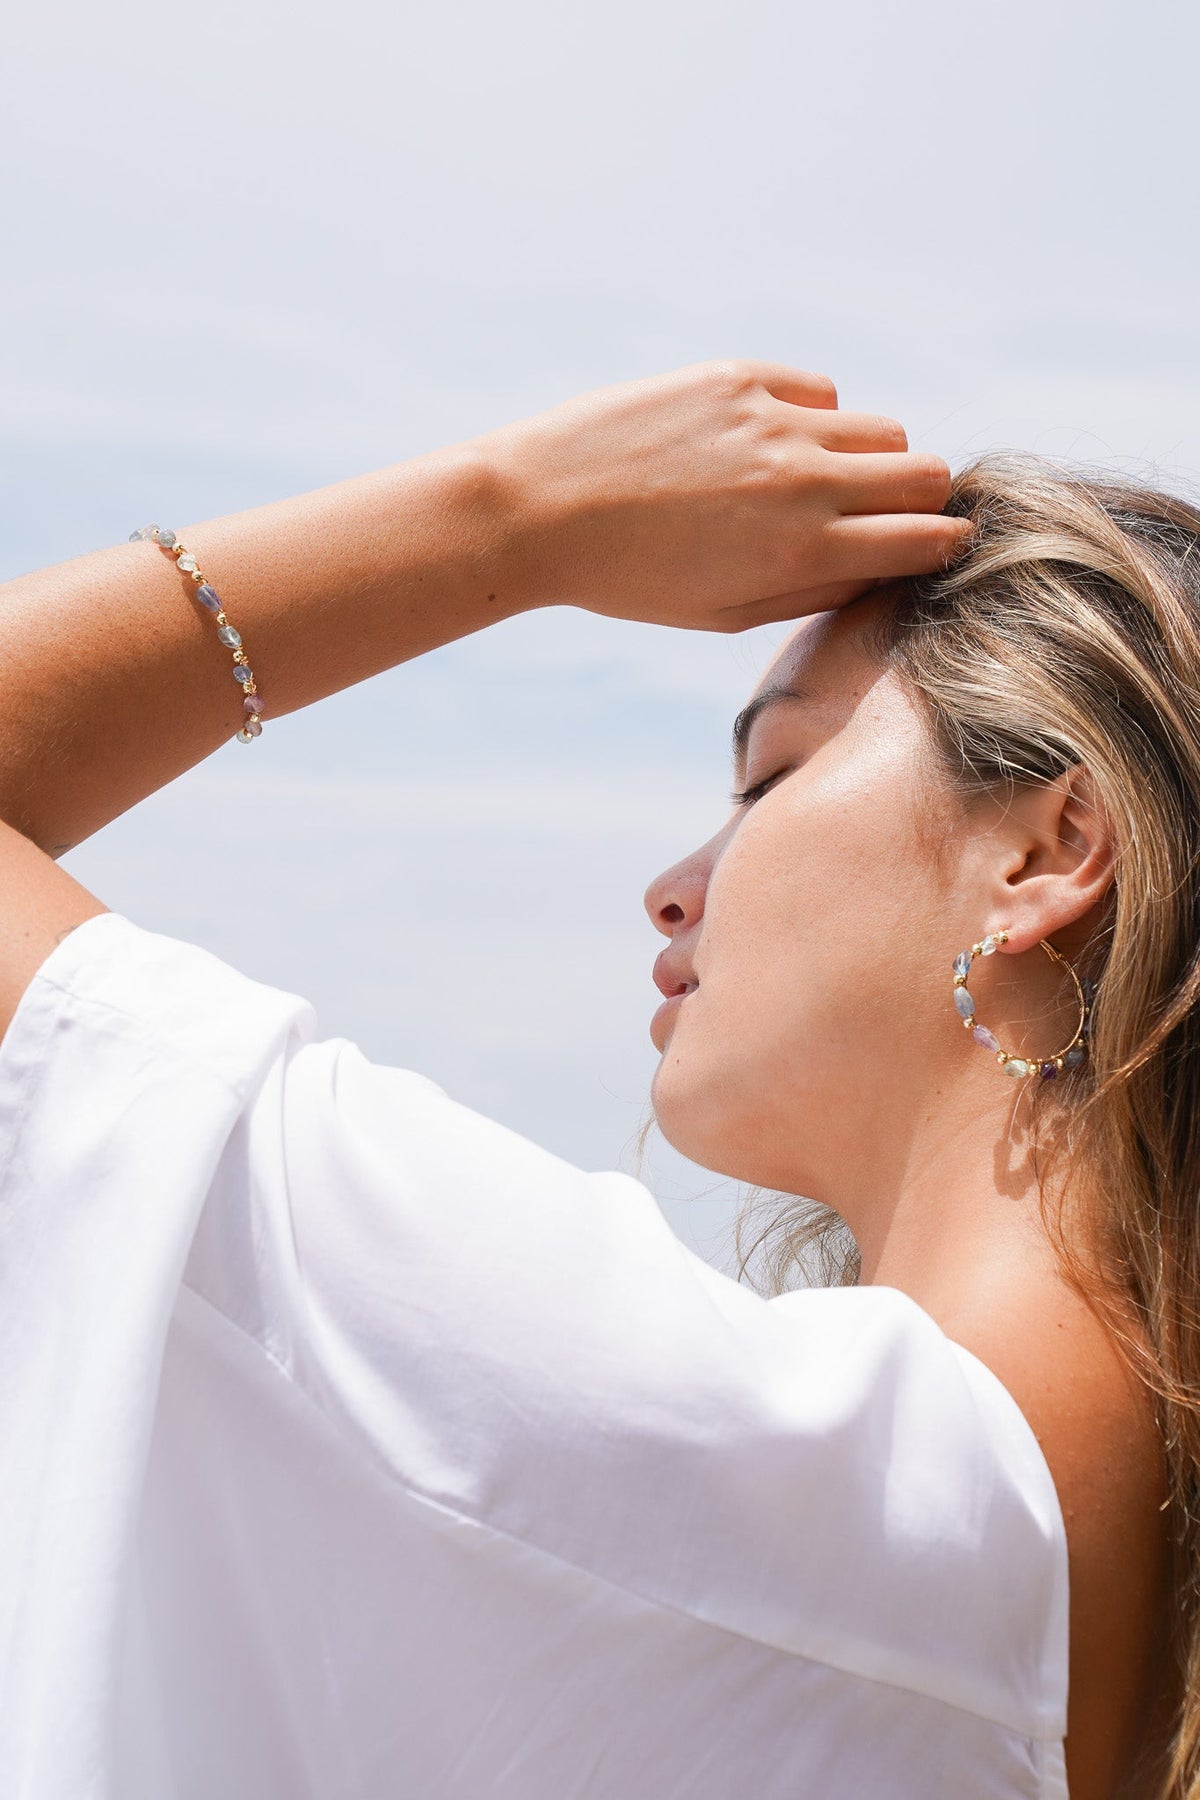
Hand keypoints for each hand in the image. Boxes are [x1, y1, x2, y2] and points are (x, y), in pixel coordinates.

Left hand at [480, 358, 969, 630]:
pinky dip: (814, 416)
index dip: (940, 543)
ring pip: (881, 427)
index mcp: (803, 553)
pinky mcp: (738, 377)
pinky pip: (821, 390)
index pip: (927, 535)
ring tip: (817, 480)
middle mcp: (802, 482)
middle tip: (882, 513)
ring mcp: (773, 421)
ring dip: (869, 456)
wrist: (541, 510)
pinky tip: (768, 442)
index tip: (932, 545)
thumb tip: (882, 563)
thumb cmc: (632, 579)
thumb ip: (815, 589)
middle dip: (920, 497)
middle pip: (925, 472)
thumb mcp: (727, 613)